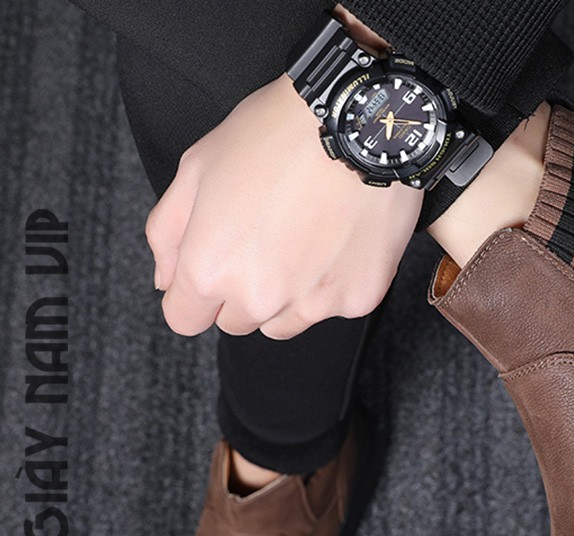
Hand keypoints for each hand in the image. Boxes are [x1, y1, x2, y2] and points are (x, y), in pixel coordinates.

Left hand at [146, 74, 422, 338]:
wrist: (358, 124)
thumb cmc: (274, 136)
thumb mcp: (197, 168)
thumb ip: (168, 233)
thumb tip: (165, 281)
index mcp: (209, 269)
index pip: (185, 319)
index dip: (194, 294)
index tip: (213, 266)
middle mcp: (259, 299)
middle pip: (237, 322)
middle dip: (241, 292)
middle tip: (264, 239)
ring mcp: (312, 304)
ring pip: (284, 324)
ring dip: (286, 296)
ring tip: (304, 240)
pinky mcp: (357, 299)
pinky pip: (333, 306)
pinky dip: (333, 282)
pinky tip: (339, 237)